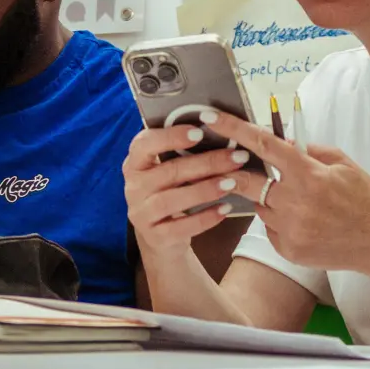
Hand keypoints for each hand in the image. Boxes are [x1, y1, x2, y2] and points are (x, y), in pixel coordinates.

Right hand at [123, 123, 251, 252]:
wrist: (160, 235)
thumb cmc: (170, 192)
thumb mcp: (167, 171)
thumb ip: (181, 154)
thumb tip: (219, 132)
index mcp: (135, 163)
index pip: (143, 144)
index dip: (170, 137)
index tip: (199, 132)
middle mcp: (133, 187)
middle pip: (168, 172)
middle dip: (206, 163)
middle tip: (236, 157)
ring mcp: (141, 213)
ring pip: (172, 200)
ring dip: (205, 190)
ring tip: (232, 183)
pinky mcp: (154, 236)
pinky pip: (180, 227)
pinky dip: (205, 218)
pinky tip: (225, 209)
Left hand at [202, 110, 369, 272]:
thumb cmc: (364, 198)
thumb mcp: (342, 163)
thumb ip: (308, 151)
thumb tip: (280, 143)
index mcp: (308, 174)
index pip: (263, 144)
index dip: (233, 129)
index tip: (210, 118)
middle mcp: (294, 201)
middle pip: (246, 181)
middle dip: (234, 173)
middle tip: (231, 167)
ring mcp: (289, 228)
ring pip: (259, 206)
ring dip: (268, 200)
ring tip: (299, 204)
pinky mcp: (288, 249)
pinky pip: (269, 228)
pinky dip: (279, 222)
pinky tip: (304, 223)